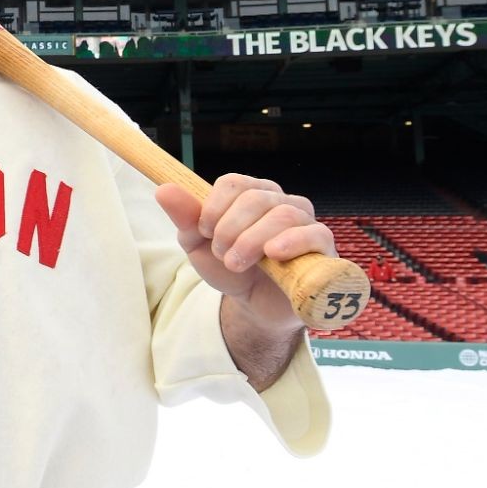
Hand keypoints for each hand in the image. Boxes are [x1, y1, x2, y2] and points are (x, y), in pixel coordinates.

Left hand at [154, 174, 335, 332]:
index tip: (204, 233)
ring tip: (237, 264)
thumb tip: (163, 189)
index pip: (234, 183)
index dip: (214, 207)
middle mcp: (282, 202)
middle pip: (255, 198)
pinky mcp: (323, 248)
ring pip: (282, 215)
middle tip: (222, 255)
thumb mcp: (198, 245)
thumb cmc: (230, 268)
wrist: (254, 304)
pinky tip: (272, 254)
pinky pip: (315, 233)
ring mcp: (305, 223)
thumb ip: (184, 217)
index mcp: (252, 194)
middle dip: (230, 229)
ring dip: (251, 240)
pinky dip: (291, 241)